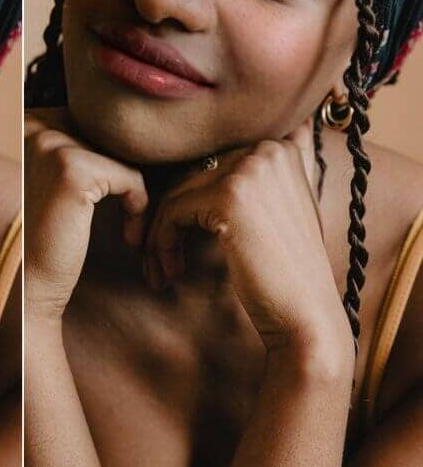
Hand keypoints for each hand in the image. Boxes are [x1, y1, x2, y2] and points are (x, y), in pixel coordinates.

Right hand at [25, 107, 148, 320]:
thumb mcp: (65, 182)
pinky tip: (128, 234)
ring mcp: (52, 147)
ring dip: (134, 193)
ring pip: (123, 157)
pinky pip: (130, 178)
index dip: (114, 160)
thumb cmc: (53, 235)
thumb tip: (127, 129)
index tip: (114, 197)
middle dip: (127, 175)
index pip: (98, 124)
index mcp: (31, 126)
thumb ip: (84, 149)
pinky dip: (138, 206)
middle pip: (112, 138)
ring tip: (128, 225)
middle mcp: (37, 129)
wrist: (32, 284)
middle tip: (128, 212)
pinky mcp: (72, 170)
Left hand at [144, 119, 350, 353]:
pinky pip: (171, 211)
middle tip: (160, 260)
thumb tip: (254, 150)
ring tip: (161, 270)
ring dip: (159, 236)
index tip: (182, 240)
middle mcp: (267, 150)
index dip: (191, 204)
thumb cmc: (286, 272)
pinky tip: (171, 272)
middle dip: (169, 220)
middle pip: (189, 177)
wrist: (306, 318)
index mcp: (279, 148)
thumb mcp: (280, 210)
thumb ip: (260, 178)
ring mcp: (250, 170)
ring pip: (175, 194)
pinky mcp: (229, 196)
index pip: (210, 166)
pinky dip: (161, 243)